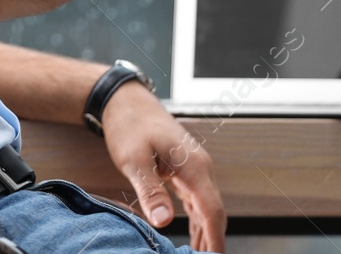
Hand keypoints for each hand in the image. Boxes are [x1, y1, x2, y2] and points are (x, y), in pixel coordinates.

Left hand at [102, 81, 226, 251]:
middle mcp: (200, 166)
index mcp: (193, 165)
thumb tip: (165, 221)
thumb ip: (150, 190)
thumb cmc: (129, 124)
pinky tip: (194, 236)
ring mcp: (194, 166)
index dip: (215, 238)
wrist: (125, 100)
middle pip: (214, 211)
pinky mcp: (185, 168)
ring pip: (207, 206)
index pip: (212, 210)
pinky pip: (197, 199)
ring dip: (206, 232)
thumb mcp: (133, 159)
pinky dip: (198, 219)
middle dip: (212, 239)